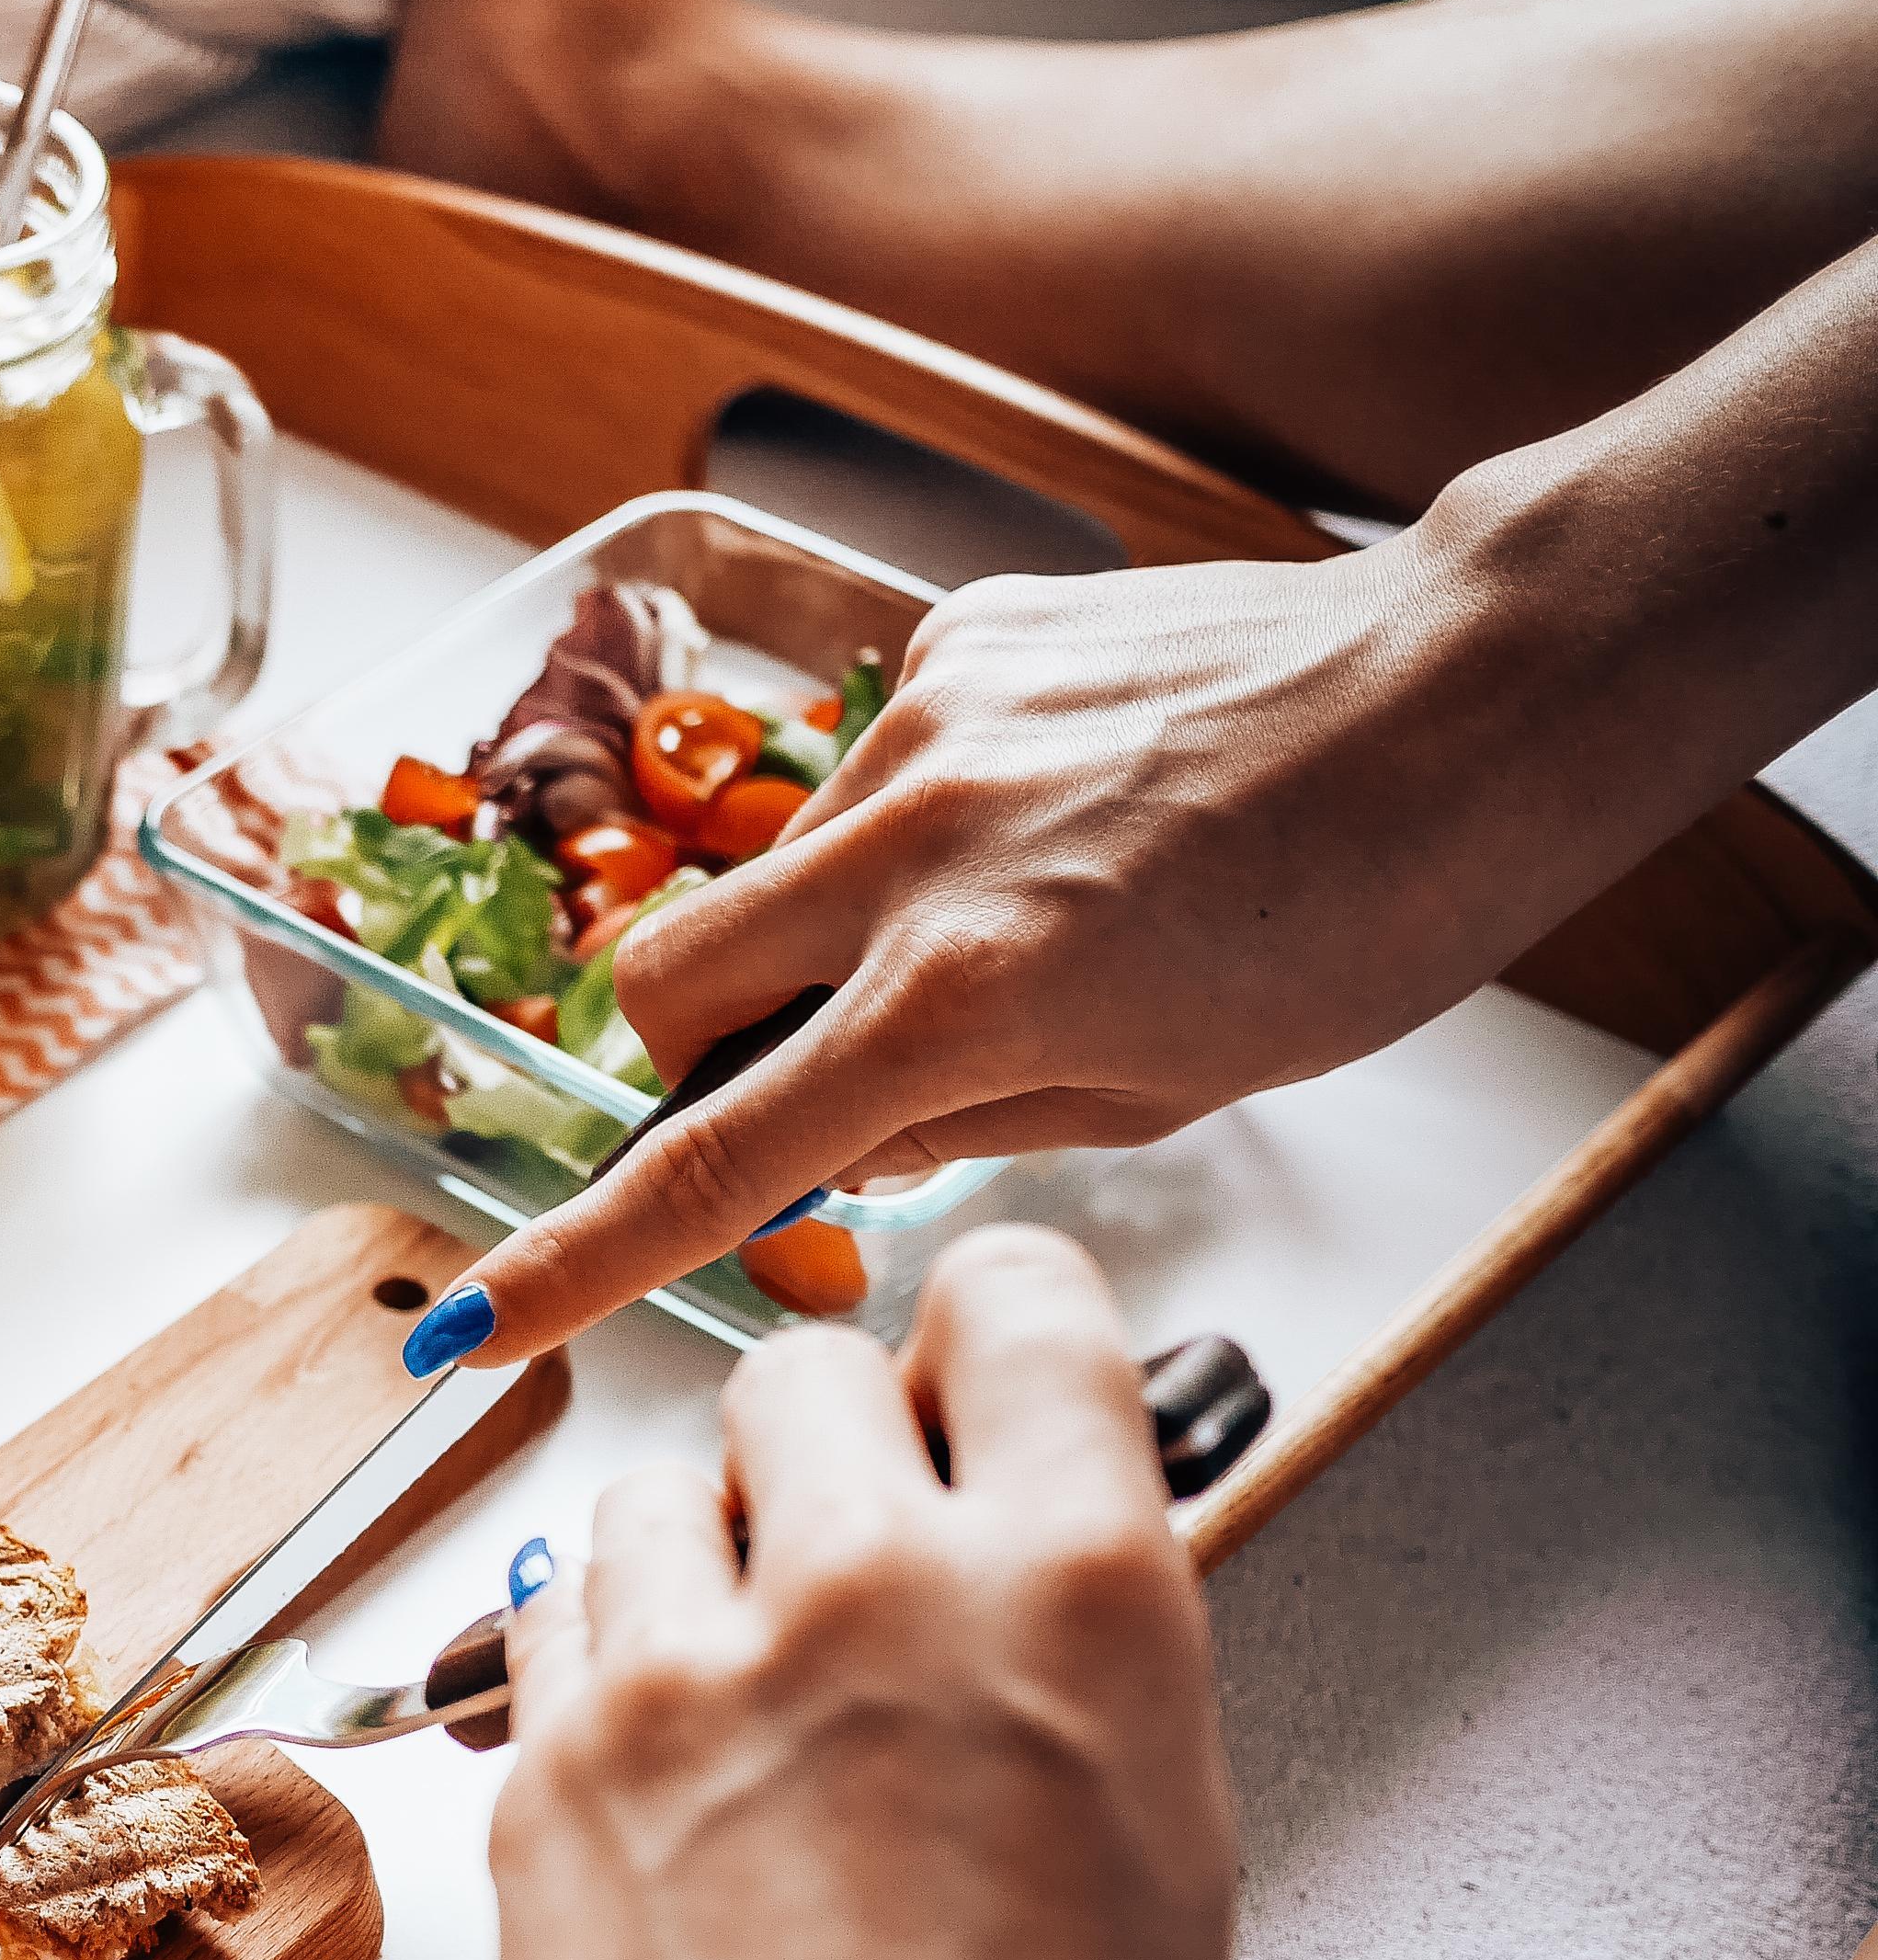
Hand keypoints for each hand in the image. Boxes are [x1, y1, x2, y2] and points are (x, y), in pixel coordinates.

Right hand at [438, 524, 1617, 1362]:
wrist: (1476, 692)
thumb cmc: (1361, 910)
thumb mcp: (1160, 1088)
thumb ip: (961, 1120)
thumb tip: (835, 1134)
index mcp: (967, 997)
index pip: (717, 1158)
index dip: (584, 1256)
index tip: (482, 1319)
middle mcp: (913, 855)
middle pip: (659, 982)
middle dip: (688, 1049)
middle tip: (807, 1073)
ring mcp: (926, 732)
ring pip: (771, 871)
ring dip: (834, 928)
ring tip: (1024, 914)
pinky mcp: (959, 640)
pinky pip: (873, 766)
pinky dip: (928, 820)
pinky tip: (1067, 811)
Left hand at [491, 1227, 1243, 1959]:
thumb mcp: (1152, 1819)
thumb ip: (1062, 1632)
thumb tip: (991, 1534)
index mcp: (1078, 1583)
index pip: (1018, 1296)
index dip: (983, 1334)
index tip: (960, 1382)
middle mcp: (877, 1584)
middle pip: (803, 1373)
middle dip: (821, 1448)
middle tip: (840, 1569)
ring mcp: (688, 1669)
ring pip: (656, 1484)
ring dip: (696, 1555)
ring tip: (744, 1704)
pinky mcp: (548, 1765)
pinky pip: (548, 1612)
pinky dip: (595, 1656)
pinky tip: (655, 1767)